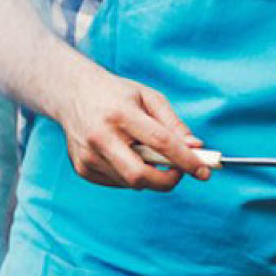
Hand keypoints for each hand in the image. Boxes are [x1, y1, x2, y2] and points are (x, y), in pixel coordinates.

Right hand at [55, 60, 208, 189]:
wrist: (71, 93)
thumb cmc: (116, 94)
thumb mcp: (148, 97)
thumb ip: (173, 124)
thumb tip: (195, 148)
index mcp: (120, 113)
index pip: (159, 143)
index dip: (185, 160)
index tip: (204, 171)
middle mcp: (100, 136)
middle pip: (140, 175)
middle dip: (166, 181)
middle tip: (179, 172)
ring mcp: (88, 155)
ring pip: (130, 183)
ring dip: (149, 175)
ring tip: (145, 152)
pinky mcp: (82, 168)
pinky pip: (117, 183)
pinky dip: (130, 175)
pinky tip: (126, 155)